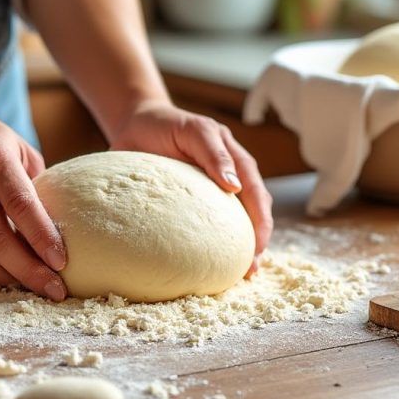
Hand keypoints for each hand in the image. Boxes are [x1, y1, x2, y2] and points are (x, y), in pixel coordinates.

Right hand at [0, 106, 67, 299]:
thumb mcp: (17, 146)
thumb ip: (38, 182)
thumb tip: (64, 222)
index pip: (21, 206)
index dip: (42, 238)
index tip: (62, 262)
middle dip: (30, 270)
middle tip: (54, 289)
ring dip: (8, 278)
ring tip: (33, 288)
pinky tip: (5, 278)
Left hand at [110, 101, 272, 274]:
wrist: (138, 124)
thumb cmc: (164, 125)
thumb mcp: (192, 131)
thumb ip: (212, 153)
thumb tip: (235, 187)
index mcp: (234, 158)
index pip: (256, 192)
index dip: (260, 221)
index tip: (257, 247)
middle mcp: (231, 175)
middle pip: (254, 211)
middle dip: (256, 241)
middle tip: (250, 270)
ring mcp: (216, 188)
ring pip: (237, 221)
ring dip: (240, 246)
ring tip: (240, 274)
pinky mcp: (197, 200)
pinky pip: (213, 223)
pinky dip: (217, 243)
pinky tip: (213, 262)